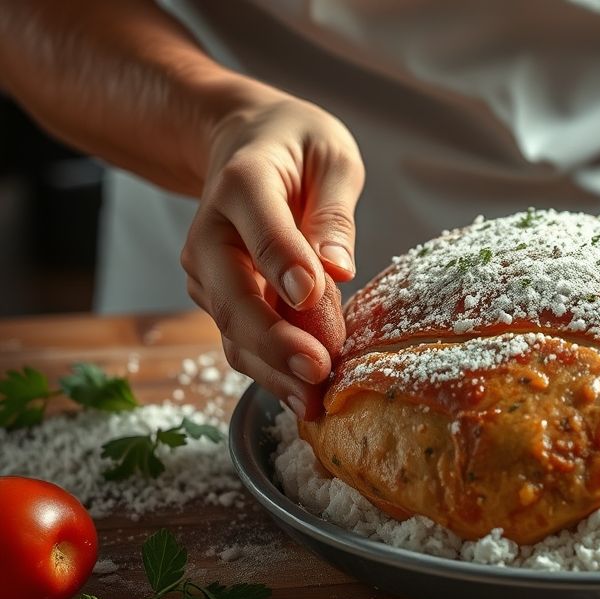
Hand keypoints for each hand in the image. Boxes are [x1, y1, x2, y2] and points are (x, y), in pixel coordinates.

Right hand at [181, 91, 363, 418]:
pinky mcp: (220, 298)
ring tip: (314, 401)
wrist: (245, 143)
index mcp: (244, 183)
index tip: (311, 294)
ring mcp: (209, 270)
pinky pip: (240, 340)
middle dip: (273, 339)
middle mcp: (213, 232)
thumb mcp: (331, 156)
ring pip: (232, 329)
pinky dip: (269, 370)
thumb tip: (338, 266)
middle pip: (232, 295)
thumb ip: (333, 208)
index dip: (282, 262)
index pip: (261, 228)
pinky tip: (302, 398)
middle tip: (317, 370)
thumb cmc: (296, 147)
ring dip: (271, 369)